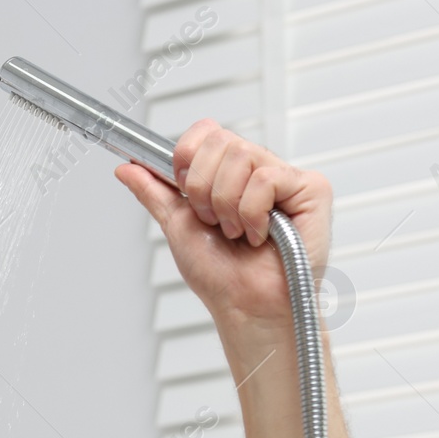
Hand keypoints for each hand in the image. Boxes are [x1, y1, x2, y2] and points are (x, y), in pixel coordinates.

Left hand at [115, 119, 332, 354]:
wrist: (244, 305)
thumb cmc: (219, 274)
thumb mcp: (177, 225)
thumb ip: (154, 192)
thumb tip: (126, 166)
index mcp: (229, 173)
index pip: (207, 131)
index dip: (187, 158)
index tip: (183, 191)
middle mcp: (258, 169)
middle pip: (220, 141)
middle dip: (203, 189)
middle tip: (214, 222)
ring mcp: (287, 177)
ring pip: (241, 157)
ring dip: (227, 206)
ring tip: (238, 232)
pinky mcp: (312, 189)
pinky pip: (267, 179)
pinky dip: (252, 213)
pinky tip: (261, 235)